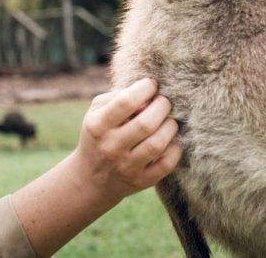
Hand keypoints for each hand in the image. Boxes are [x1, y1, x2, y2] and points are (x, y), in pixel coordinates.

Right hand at [72, 78, 182, 203]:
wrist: (91, 178)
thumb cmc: (99, 133)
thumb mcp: (98, 111)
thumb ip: (120, 96)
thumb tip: (149, 94)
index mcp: (98, 126)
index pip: (126, 102)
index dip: (144, 88)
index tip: (151, 84)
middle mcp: (111, 147)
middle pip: (146, 123)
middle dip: (162, 106)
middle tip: (164, 102)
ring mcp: (126, 167)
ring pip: (157, 144)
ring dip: (170, 126)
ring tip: (169, 120)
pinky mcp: (141, 181)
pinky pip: (166, 164)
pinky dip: (175, 149)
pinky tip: (171, 141)